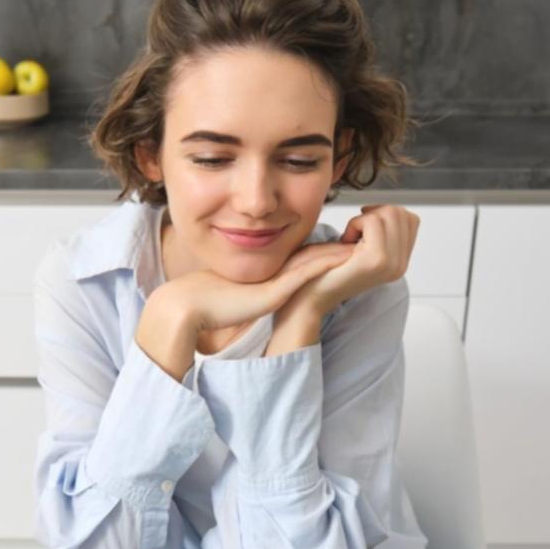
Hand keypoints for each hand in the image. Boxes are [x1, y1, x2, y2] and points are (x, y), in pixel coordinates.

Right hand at [172, 241, 354, 332]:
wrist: (188, 307)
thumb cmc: (205, 308)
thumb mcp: (235, 304)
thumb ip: (247, 302)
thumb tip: (249, 306)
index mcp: (265, 278)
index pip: (299, 262)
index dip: (320, 255)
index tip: (340, 249)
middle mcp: (271, 274)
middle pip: (310, 256)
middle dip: (335, 250)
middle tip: (359, 240)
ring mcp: (273, 279)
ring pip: (312, 261)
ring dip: (337, 254)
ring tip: (361, 245)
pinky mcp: (273, 289)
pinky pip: (304, 273)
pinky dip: (325, 265)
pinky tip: (344, 258)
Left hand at [284, 205, 419, 317]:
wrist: (313, 296)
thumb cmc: (329, 268)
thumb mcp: (363, 248)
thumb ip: (382, 232)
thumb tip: (384, 207)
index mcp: (400, 263)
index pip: (410, 219)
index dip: (384, 214)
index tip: (363, 229)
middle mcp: (400, 265)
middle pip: (400, 213)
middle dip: (373, 214)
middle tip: (354, 235)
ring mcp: (391, 263)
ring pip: (388, 213)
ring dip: (363, 220)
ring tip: (349, 240)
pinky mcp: (377, 258)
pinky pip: (372, 221)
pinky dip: (355, 224)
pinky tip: (345, 242)